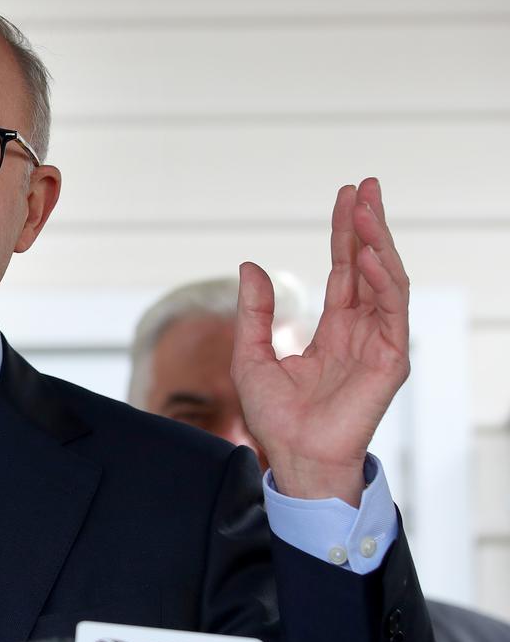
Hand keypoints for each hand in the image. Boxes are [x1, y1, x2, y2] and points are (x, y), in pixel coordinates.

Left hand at [231, 178, 408, 506]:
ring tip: (367, 209)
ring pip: (386, 281)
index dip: (345, 233)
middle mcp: (361, 331)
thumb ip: (255, 312)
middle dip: (369, 225)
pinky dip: (382, 281)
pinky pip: (391, 312)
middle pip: (368, 266)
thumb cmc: (274, 417)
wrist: (291, 456)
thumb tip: (251, 266)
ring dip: (378, 243)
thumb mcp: (251, 355)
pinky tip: (367, 255)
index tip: (347, 196)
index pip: (344, 270)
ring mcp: (378, 344)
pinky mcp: (389, 361)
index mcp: (334, 330)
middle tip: (366, 185)